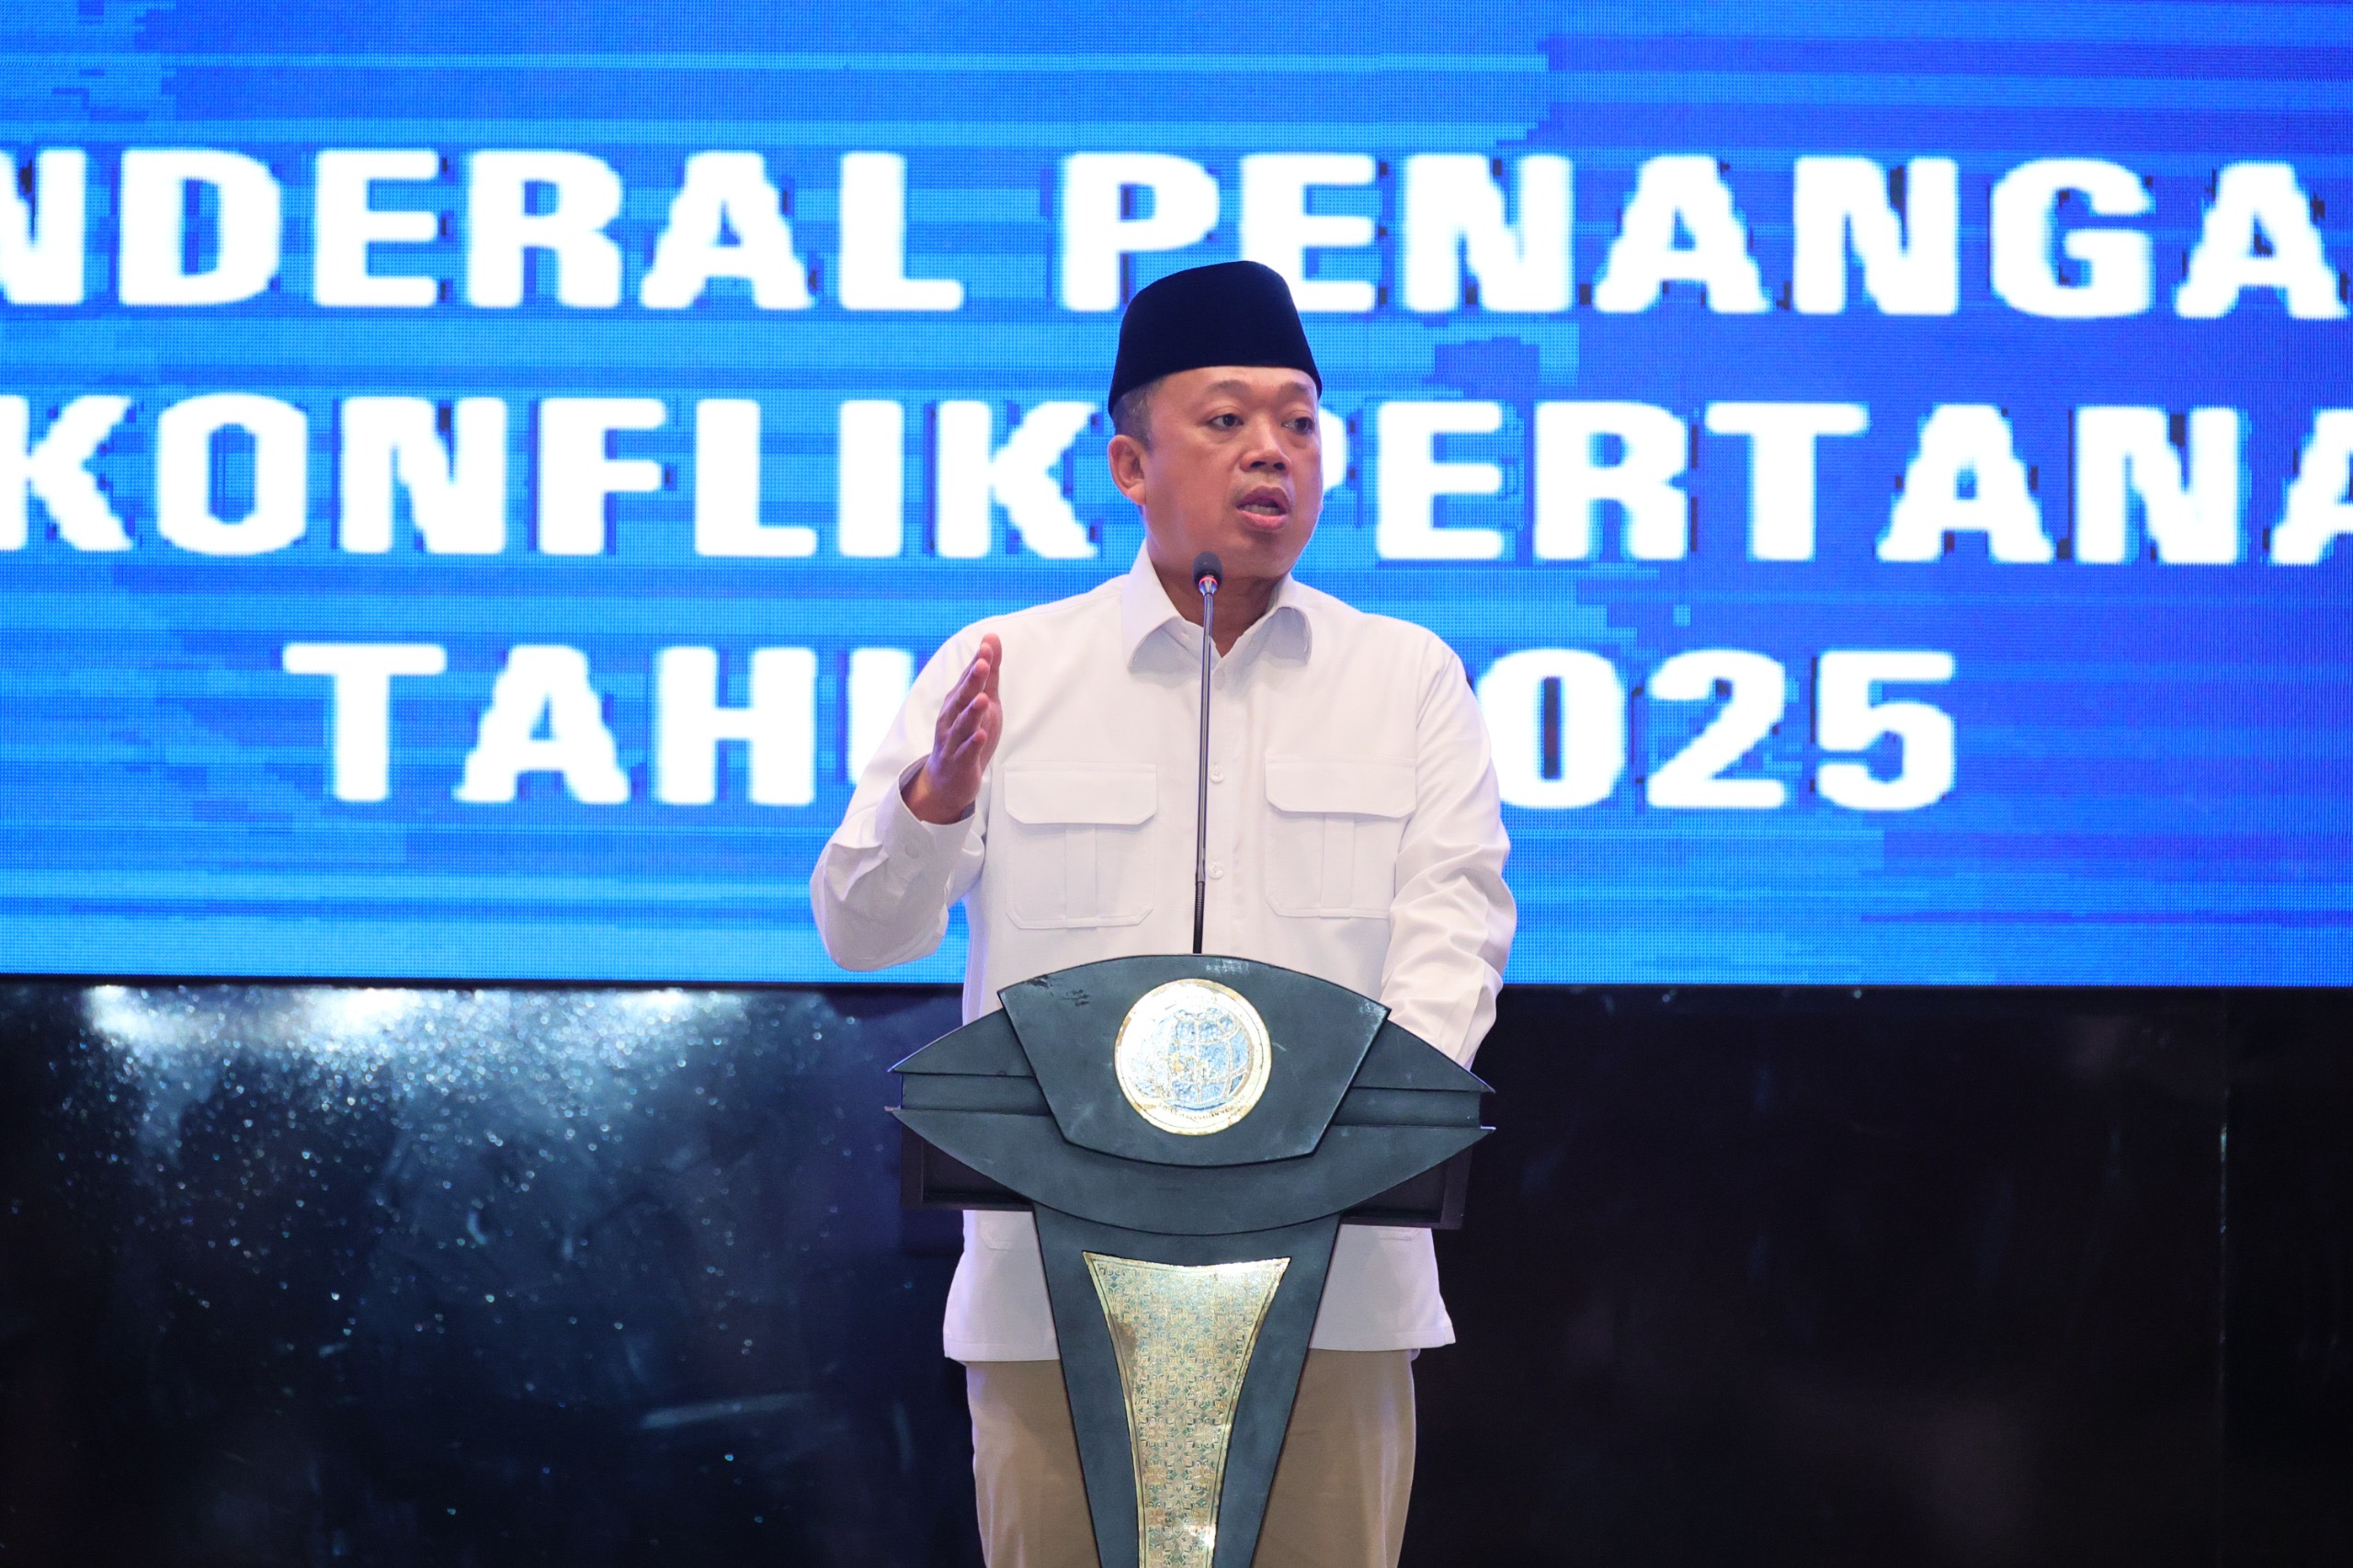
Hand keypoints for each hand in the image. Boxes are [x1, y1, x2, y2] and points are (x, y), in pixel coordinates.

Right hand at [903, 634, 1001, 823]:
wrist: (948, 779)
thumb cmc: (967, 734)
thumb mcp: (982, 701)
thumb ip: (988, 672)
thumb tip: (992, 638)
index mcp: (956, 701)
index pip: (967, 679)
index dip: (978, 663)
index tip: (987, 646)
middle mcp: (951, 718)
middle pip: (962, 697)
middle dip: (972, 681)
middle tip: (982, 663)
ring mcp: (953, 741)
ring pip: (962, 724)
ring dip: (972, 711)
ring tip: (983, 699)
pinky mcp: (959, 762)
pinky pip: (966, 751)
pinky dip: (972, 743)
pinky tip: (981, 735)